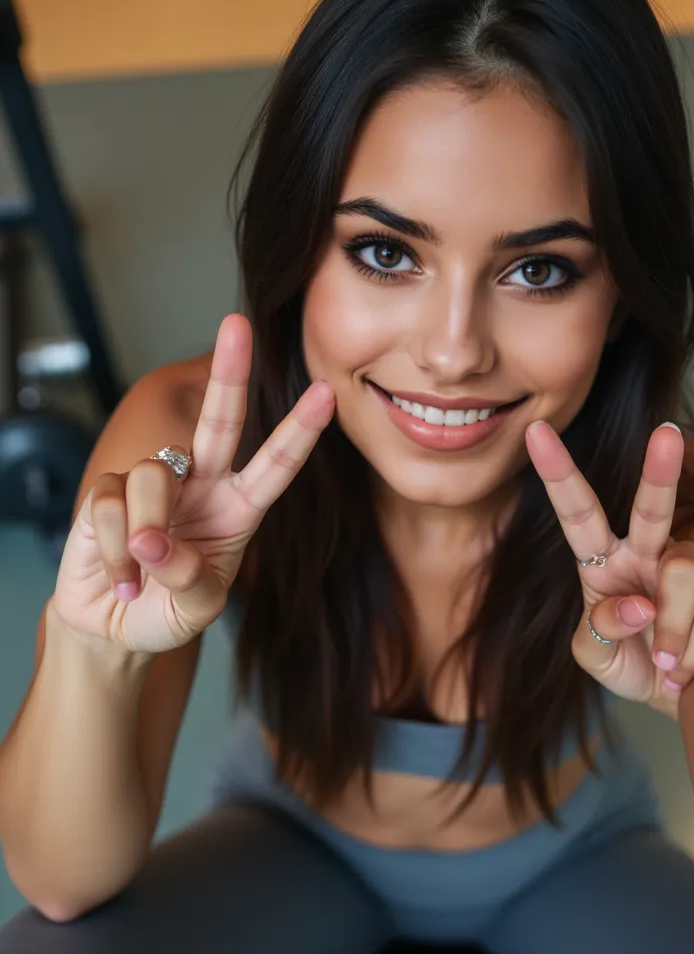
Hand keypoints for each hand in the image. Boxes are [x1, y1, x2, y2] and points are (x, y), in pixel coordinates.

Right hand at [53, 314, 334, 654]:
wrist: (114, 629)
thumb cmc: (168, 612)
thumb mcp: (197, 609)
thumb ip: (188, 578)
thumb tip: (154, 539)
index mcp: (239, 508)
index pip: (275, 464)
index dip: (299, 430)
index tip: (327, 393)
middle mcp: (201, 485)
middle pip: (220, 421)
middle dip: (229, 373)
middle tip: (239, 325)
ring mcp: (153, 484)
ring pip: (156, 476)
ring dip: (148, 533)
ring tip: (141, 573)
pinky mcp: (107, 492)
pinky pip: (112, 503)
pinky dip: (115, 548)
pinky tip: (120, 575)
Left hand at [525, 419, 693, 718]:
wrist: (675, 696)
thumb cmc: (628, 663)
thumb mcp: (595, 658)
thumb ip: (598, 632)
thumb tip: (638, 605)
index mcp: (602, 561)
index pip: (578, 513)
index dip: (558, 473)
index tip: (536, 431)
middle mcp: (646, 554)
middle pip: (652, 507)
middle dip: (660, 470)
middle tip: (668, 434)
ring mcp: (689, 569)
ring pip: (684, 570)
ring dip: (672, 629)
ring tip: (665, 659)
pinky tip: (688, 665)